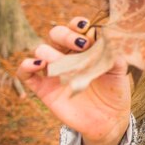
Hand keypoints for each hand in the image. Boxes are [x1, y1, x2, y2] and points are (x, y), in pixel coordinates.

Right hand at [16, 17, 131, 144]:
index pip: (76, 27)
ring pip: (41, 50)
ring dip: (49, 52)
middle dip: (65, 35)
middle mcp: (67, 54)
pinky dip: (26, 66)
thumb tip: (109, 37)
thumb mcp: (119, 70)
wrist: (108, 120)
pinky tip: (38, 65)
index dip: (79, 25)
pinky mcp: (43, 88)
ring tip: (63, 62)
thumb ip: (114, 53)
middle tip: (81, 45)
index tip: (89, 31)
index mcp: (85, 47)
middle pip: (56, 34)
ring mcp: (54, 70)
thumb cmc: (115, 91)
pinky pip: (25, 73)